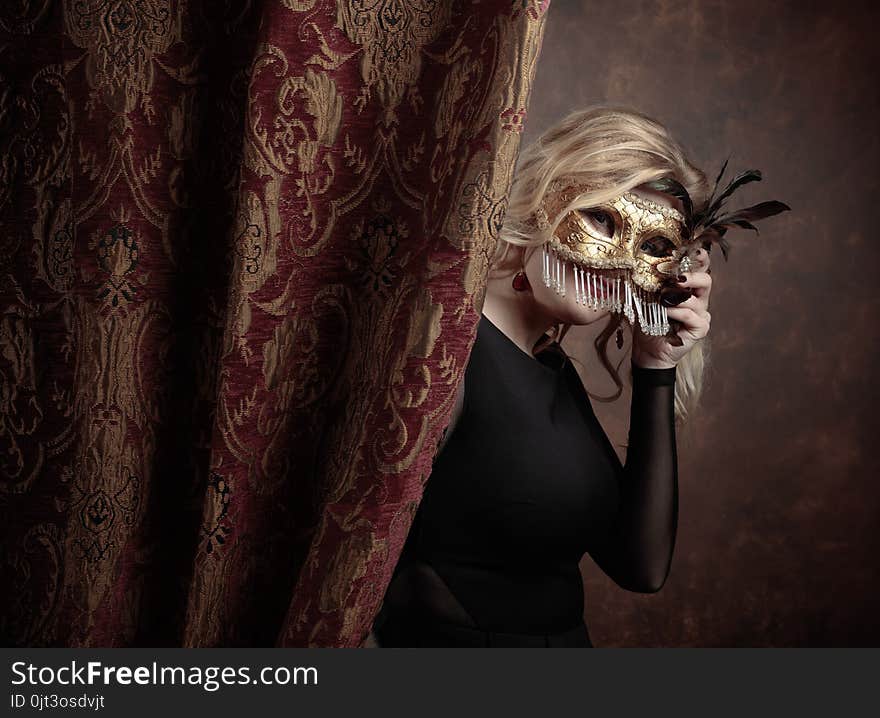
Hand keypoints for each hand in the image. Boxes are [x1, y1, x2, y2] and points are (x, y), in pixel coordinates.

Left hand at [632, 247, 711, 369]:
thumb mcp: (646, 298)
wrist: (647, 350)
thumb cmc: (647, 322)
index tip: (693, 249)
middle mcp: (699, 299)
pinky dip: (677, 312)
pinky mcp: (700, 328)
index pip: (700, 268)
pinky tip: (665, 313)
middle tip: (675, 278)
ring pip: (696, 299)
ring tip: (660, 299)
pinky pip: (692, 315)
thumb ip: (650, 282)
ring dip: (676, 298)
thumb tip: (641, 262)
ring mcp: (701, 314)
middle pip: (706, 280)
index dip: (699, 258)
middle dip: (691, 276)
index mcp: (688, 288)